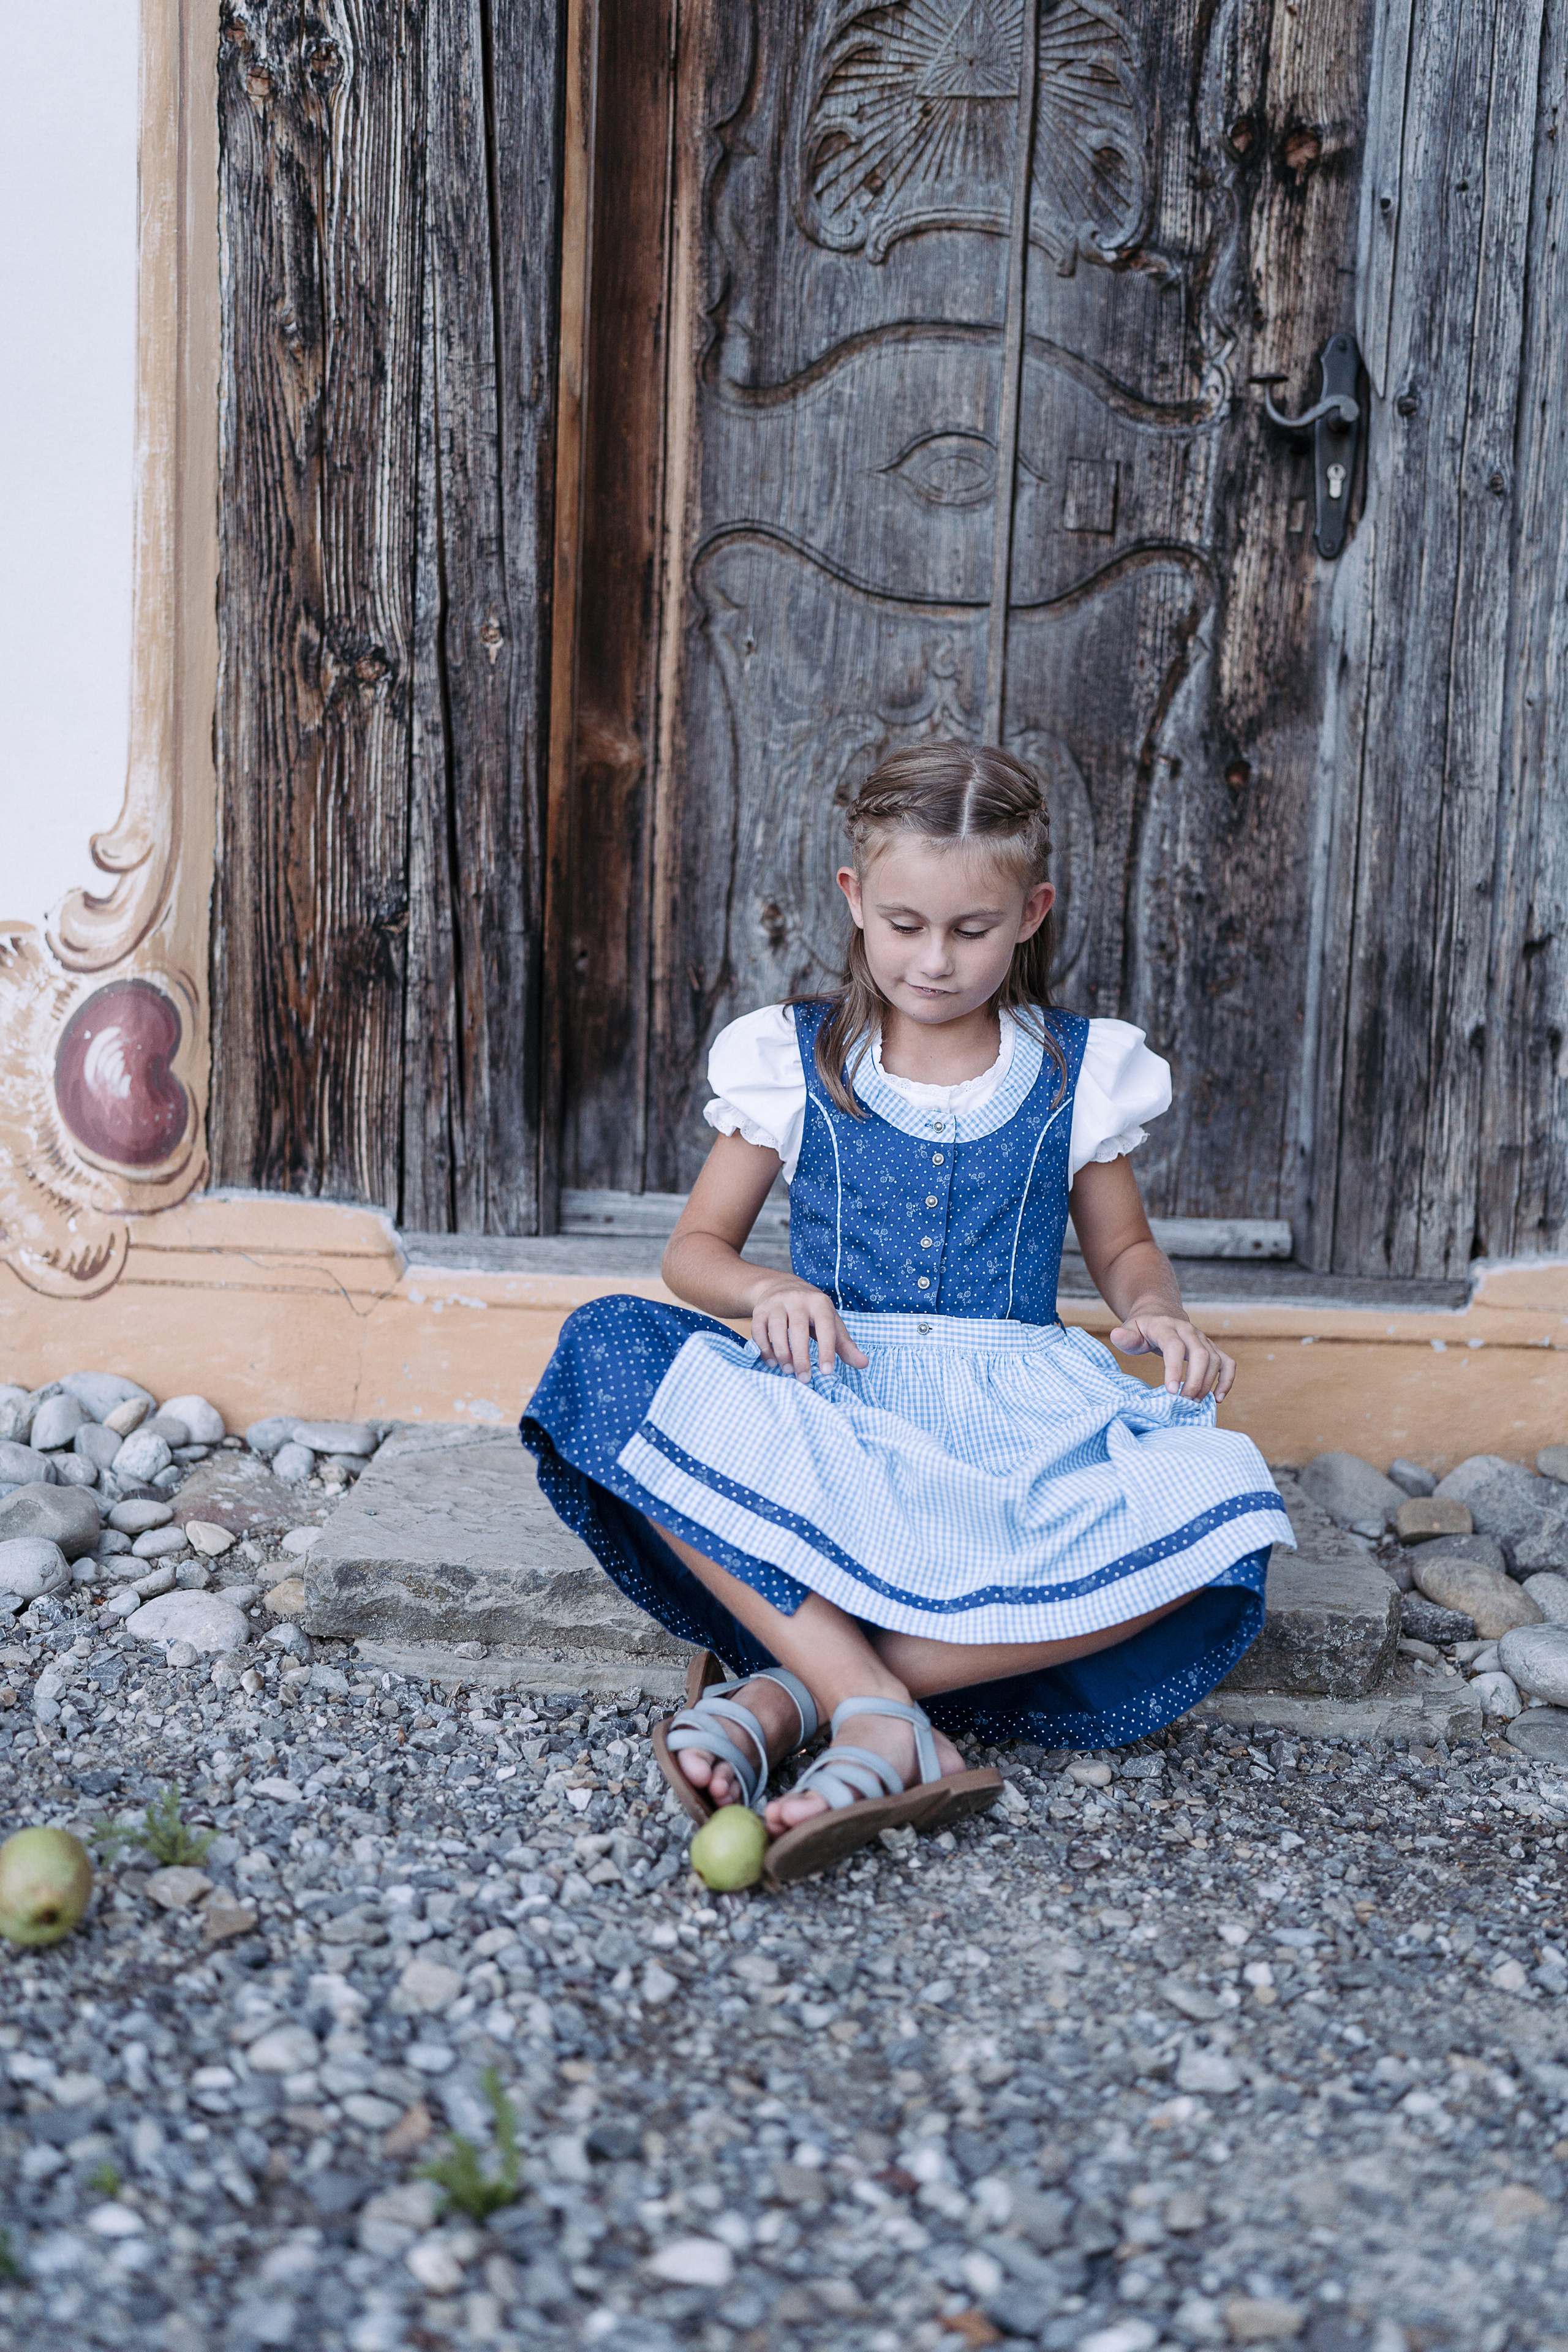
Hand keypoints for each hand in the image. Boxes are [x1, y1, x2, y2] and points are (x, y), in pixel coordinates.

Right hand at [751, 1281, 869, 1381]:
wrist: (782, 1287)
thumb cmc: (813, 1312)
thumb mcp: (832, 1324)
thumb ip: (845, 1345)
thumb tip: (864, 1364)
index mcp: (820, 1303)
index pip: (825, 1327)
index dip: (826, 1350)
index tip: (827, 1372)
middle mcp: (798, 1299)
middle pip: (798, 1330)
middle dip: (801, 1357)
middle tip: (804, 1379)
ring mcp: (777, 1303)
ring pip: (776, 1329)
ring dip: (782, 1353)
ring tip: (788, 1371)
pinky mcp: (760, 1310)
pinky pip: (758, 1330)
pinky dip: (764, 1348)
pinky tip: (772, 1362)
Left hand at [1109, 1312, 1234, 1401]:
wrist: (1159, 1313)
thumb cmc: (1142, 1328)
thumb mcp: (1130, 1330)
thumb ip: (1125, 1337)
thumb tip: (1116, 1335)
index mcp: (1166, 1327)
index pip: (1174, 1347)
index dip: (1174, 1369)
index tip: (1171, 1392)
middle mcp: (1188, 1331)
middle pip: (1201, 1355)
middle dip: (1195, 1381)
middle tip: (1184, 1401)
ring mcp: (1202, 1339)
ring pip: (1215, 1360)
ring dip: (1208, 1384)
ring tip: (1194, 1403)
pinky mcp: (1211, 1347)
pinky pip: (1227, 1363)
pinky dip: (1226, 1381)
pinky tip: (1217, 1399)